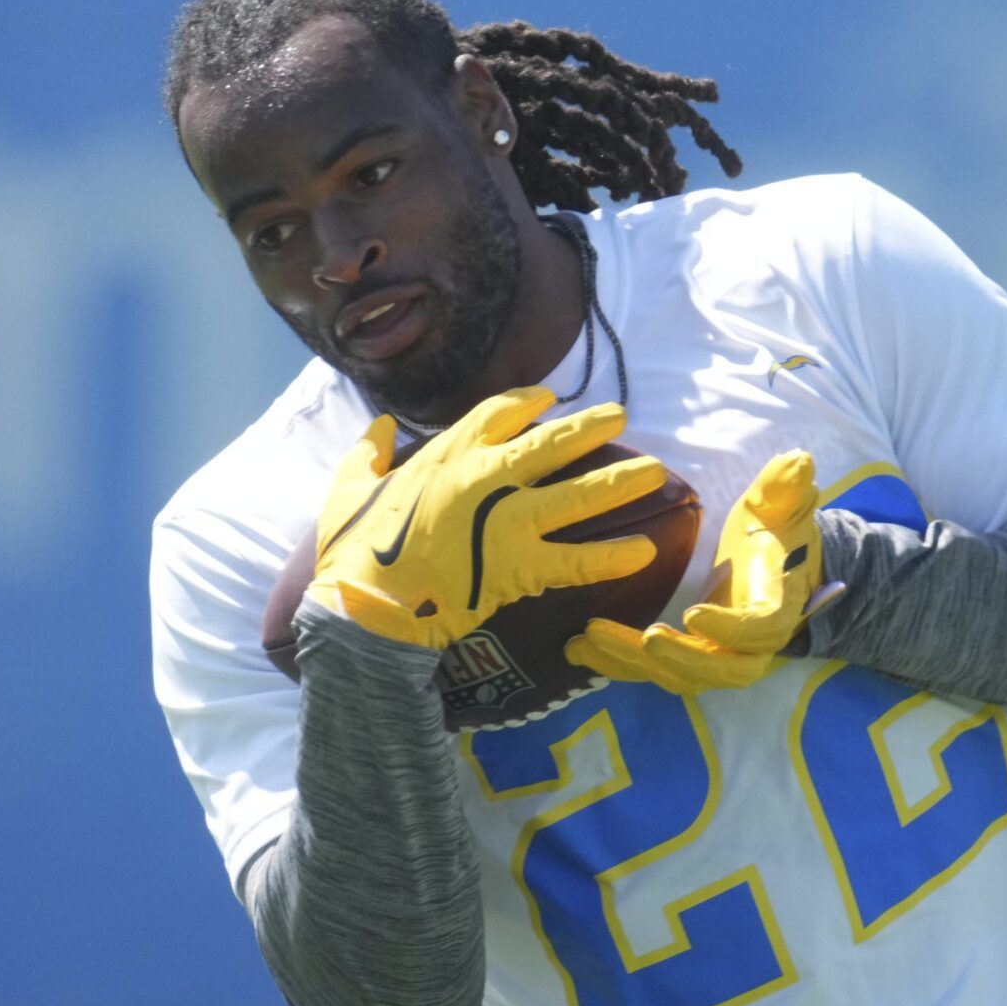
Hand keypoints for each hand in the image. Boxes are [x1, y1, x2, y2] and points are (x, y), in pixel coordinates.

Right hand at [309, 386, 665, 648]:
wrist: (366, 605)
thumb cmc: (353, 549)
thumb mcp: (348, 489)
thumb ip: (366, 454)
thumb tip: (378, 428)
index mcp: (446, 455)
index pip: (497, 414)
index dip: (527, 403)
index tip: (549, 400)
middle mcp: (485, 478)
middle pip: (550, 443)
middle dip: (590, 428)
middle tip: (621, 417)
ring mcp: (507, 521)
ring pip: (577, 494)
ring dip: (620, 482)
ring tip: (658, 472)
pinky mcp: (520, 566)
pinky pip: (577, 560)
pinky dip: (613, 556)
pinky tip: (644, 551)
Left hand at [565, 449, 843, 694]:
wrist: (775, 568)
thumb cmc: (774, 533)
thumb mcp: (780, 506)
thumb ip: (785, 486)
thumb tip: (797, 458)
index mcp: (773, 608)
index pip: (758, 629)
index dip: (729, 628)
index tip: (693, 613)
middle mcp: (748, 646)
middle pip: (719, 669)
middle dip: (680, 658)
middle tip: (645, 638)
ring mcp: (714, 658)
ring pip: (678, 677)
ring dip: (633, 662)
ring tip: (590, 638)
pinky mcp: (683, 660)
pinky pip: (650, 673)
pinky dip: (613, 665)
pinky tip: (575, 648)